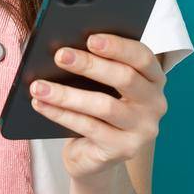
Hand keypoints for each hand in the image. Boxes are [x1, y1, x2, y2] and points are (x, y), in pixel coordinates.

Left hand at [29, 33, 167, 180]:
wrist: (99, 155)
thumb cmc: (100, 109)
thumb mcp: (104, 85)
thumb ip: (98, 65)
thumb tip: (66, 48)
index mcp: (153, 79)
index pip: (142, 57)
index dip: (118, 46)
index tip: (90, 38)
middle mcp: (155, 103)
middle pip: (125, 78)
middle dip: (89, 64)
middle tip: (60, 56)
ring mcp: (142, 129)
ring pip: (104, 106)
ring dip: (67, 94)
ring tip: (39, 86)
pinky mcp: (123, 149)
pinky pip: (88, 127)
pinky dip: (61, 114)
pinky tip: (41, 104)